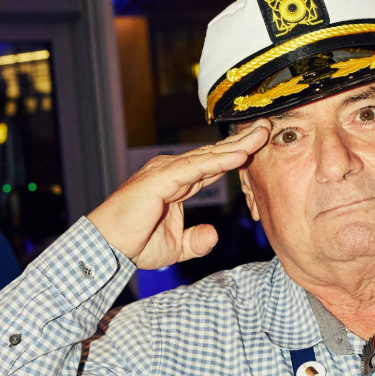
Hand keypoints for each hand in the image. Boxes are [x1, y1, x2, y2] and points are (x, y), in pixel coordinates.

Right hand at [87, 125, 266, 268]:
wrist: (108, 248)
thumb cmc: (134, 244)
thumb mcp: (176, 247)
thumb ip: (196, 241)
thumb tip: (213, 236)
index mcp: (178, 183)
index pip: (214, 165)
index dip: (238, 155)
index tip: (260, 146)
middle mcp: (173, 171)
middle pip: (215, 154)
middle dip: (242, 141)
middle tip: (267, 127)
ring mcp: (166, 172)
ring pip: (208, 156)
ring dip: (237, 145)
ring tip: (261, 133)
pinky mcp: (160, 179)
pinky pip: (196, 168)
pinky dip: (219, 161)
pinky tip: (240, 155)